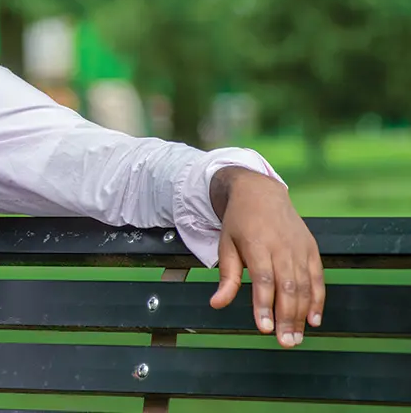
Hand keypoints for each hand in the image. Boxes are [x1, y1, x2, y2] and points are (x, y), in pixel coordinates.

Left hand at [209, 167, 323, 347]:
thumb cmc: (240, 222)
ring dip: (302, 315)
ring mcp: (300, 249)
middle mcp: (282, 247)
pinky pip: (318, 279)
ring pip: (304, 286)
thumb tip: (217, 304)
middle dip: (287, 317)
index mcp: (258, 244)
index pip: (264, 279)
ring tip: (296, 338)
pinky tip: (314, 320)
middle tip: (285, 342)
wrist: (261, 193)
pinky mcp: (312, 250)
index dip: (265, 305)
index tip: (264, 328)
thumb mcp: (226, 245)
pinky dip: (318, 300)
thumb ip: (226, 277)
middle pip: (288, 287)